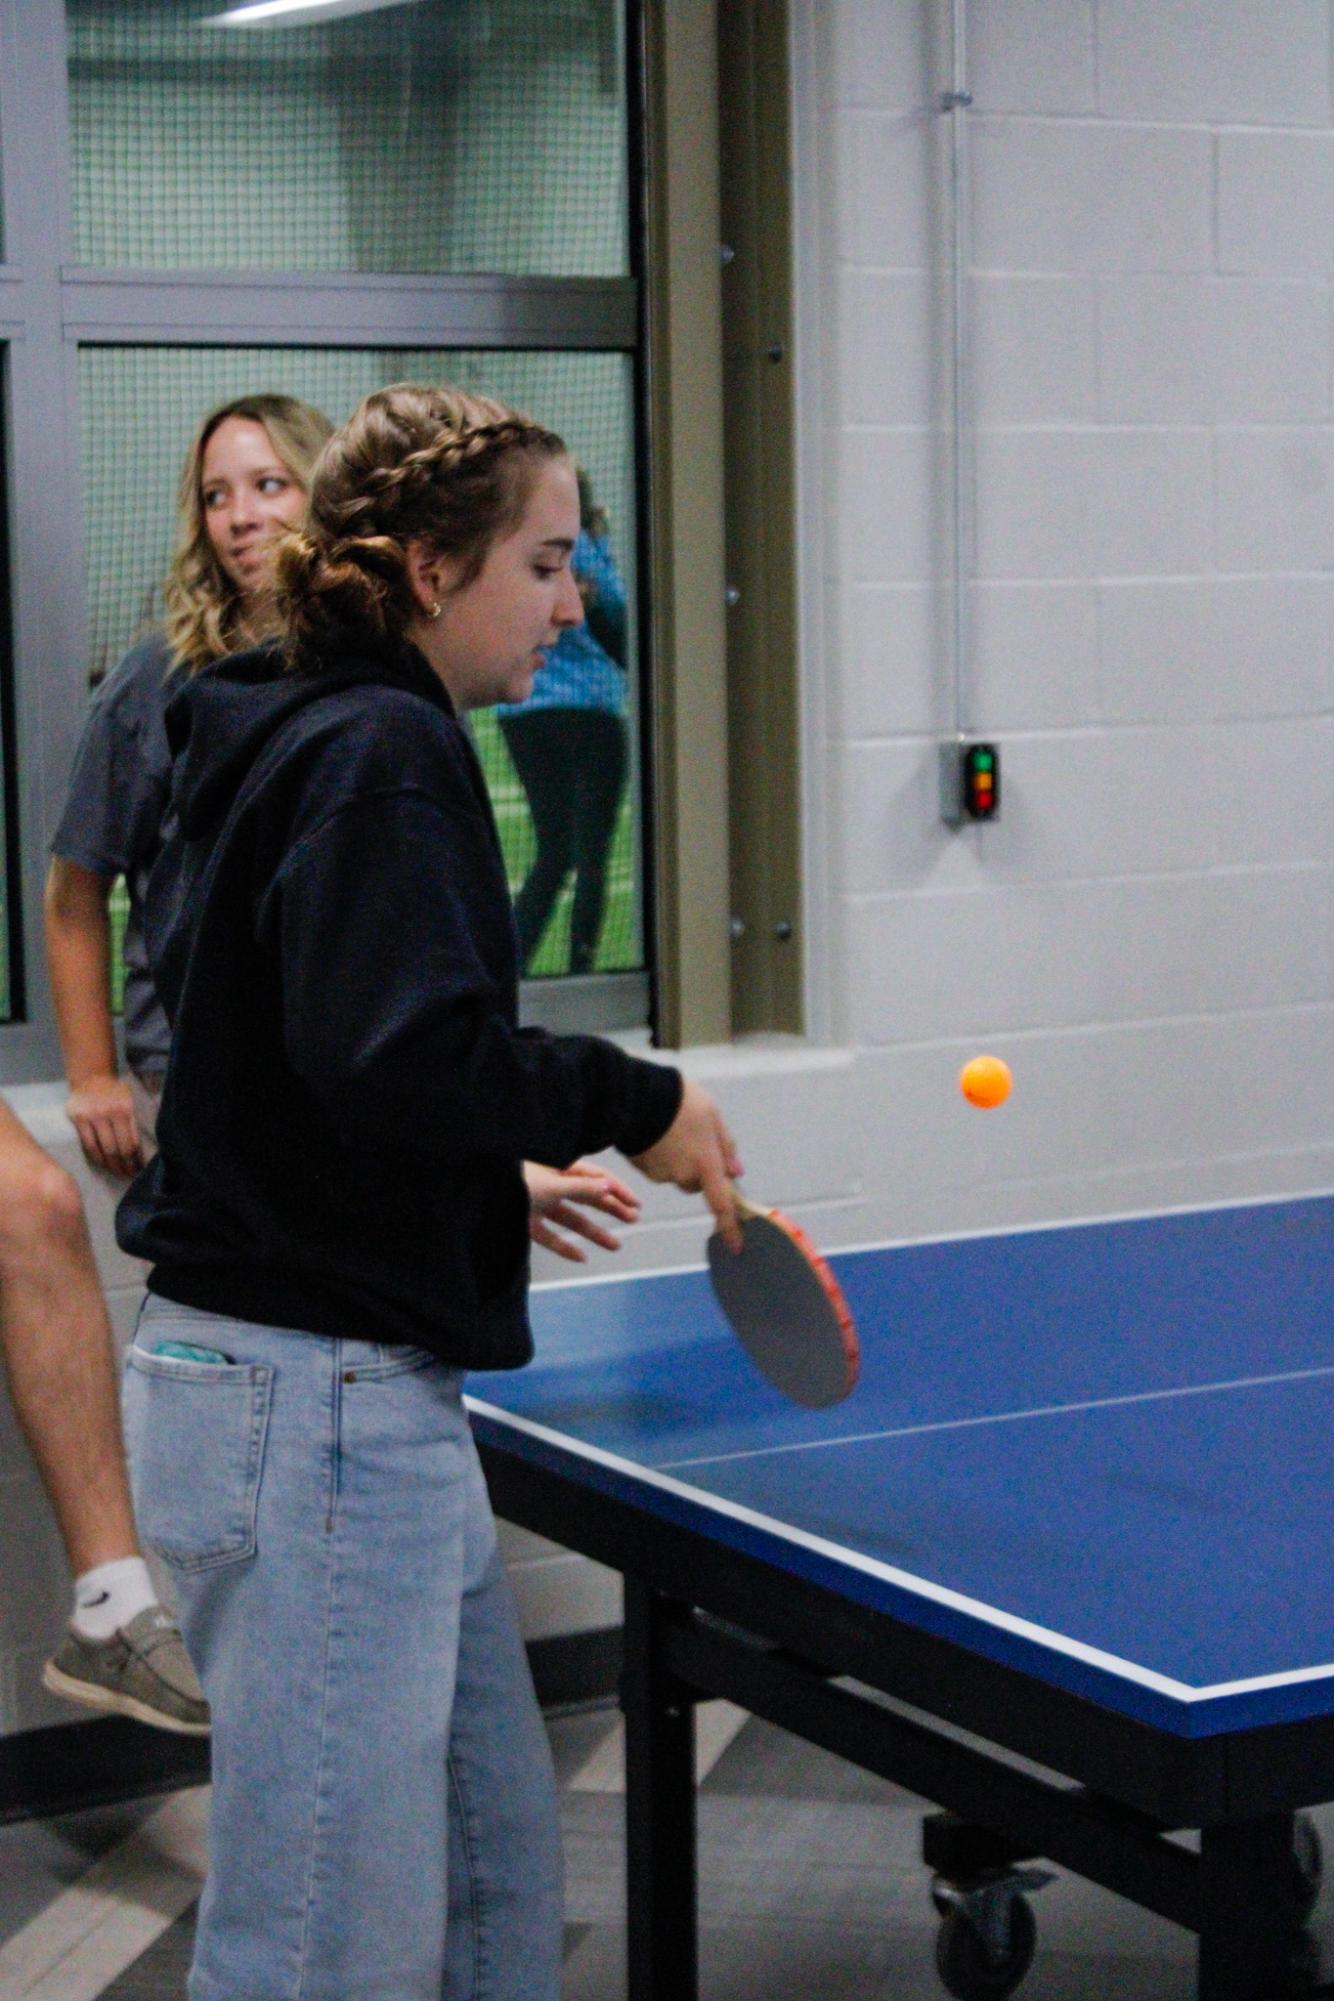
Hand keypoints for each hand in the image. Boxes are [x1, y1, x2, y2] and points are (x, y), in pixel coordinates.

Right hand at [65, 1074, 142, 1178]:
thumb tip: (140, 1152)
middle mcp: (110, 1113)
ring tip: (117, 1172)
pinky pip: (88, 1145)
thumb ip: (134, 1123)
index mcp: (127, 1110)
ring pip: (103, 1149)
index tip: (139, 1169)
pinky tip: (103, 1164)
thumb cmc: (115, 1093)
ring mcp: (93, 1117)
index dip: (136, 1159)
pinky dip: (96, 1157)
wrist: (92, 1077)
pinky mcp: (78, 1119)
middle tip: (128, 1175)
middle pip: (119, 1148)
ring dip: (111, 1165)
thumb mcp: (130, 1102)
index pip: (132, 1141)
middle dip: (125, 1165)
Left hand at [524, 1159, 641, 1262]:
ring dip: (594, 1233)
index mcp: (559, 1167)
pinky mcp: (525, 1222)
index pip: (595, 1177)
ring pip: (572, 1219)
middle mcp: (551, 1183)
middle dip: (611, 1208)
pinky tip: (581, 1257)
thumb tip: (608, 1187)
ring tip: (616, 1245)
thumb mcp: (552, 1184)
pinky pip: (549, 1236)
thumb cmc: (514, 1181)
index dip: (617, 1190)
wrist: (481, 1196)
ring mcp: (538, 1203)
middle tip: (634, 1219)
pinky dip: (565, 1247)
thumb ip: (581, 1187)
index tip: (636, 1204)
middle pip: (587, 1197)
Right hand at [629, 1079, 743, 1250]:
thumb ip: (726, 1146)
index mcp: (706, 1163)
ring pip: (676, 1174)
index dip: (730, 1227)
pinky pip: (657, 1168)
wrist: (636, 1095)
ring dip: (678, 1160)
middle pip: (696, 1183)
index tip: (735, 1246)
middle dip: (698, 1169)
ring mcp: (661, 1173)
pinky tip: (656, 1134)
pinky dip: (659, 1156)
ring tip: (671, 1130)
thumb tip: (736, 1173)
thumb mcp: (713, 1115)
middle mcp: (684, 1174)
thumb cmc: (679, 1101)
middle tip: (694, 1138)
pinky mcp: (643, 1168)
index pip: (722, 1203)